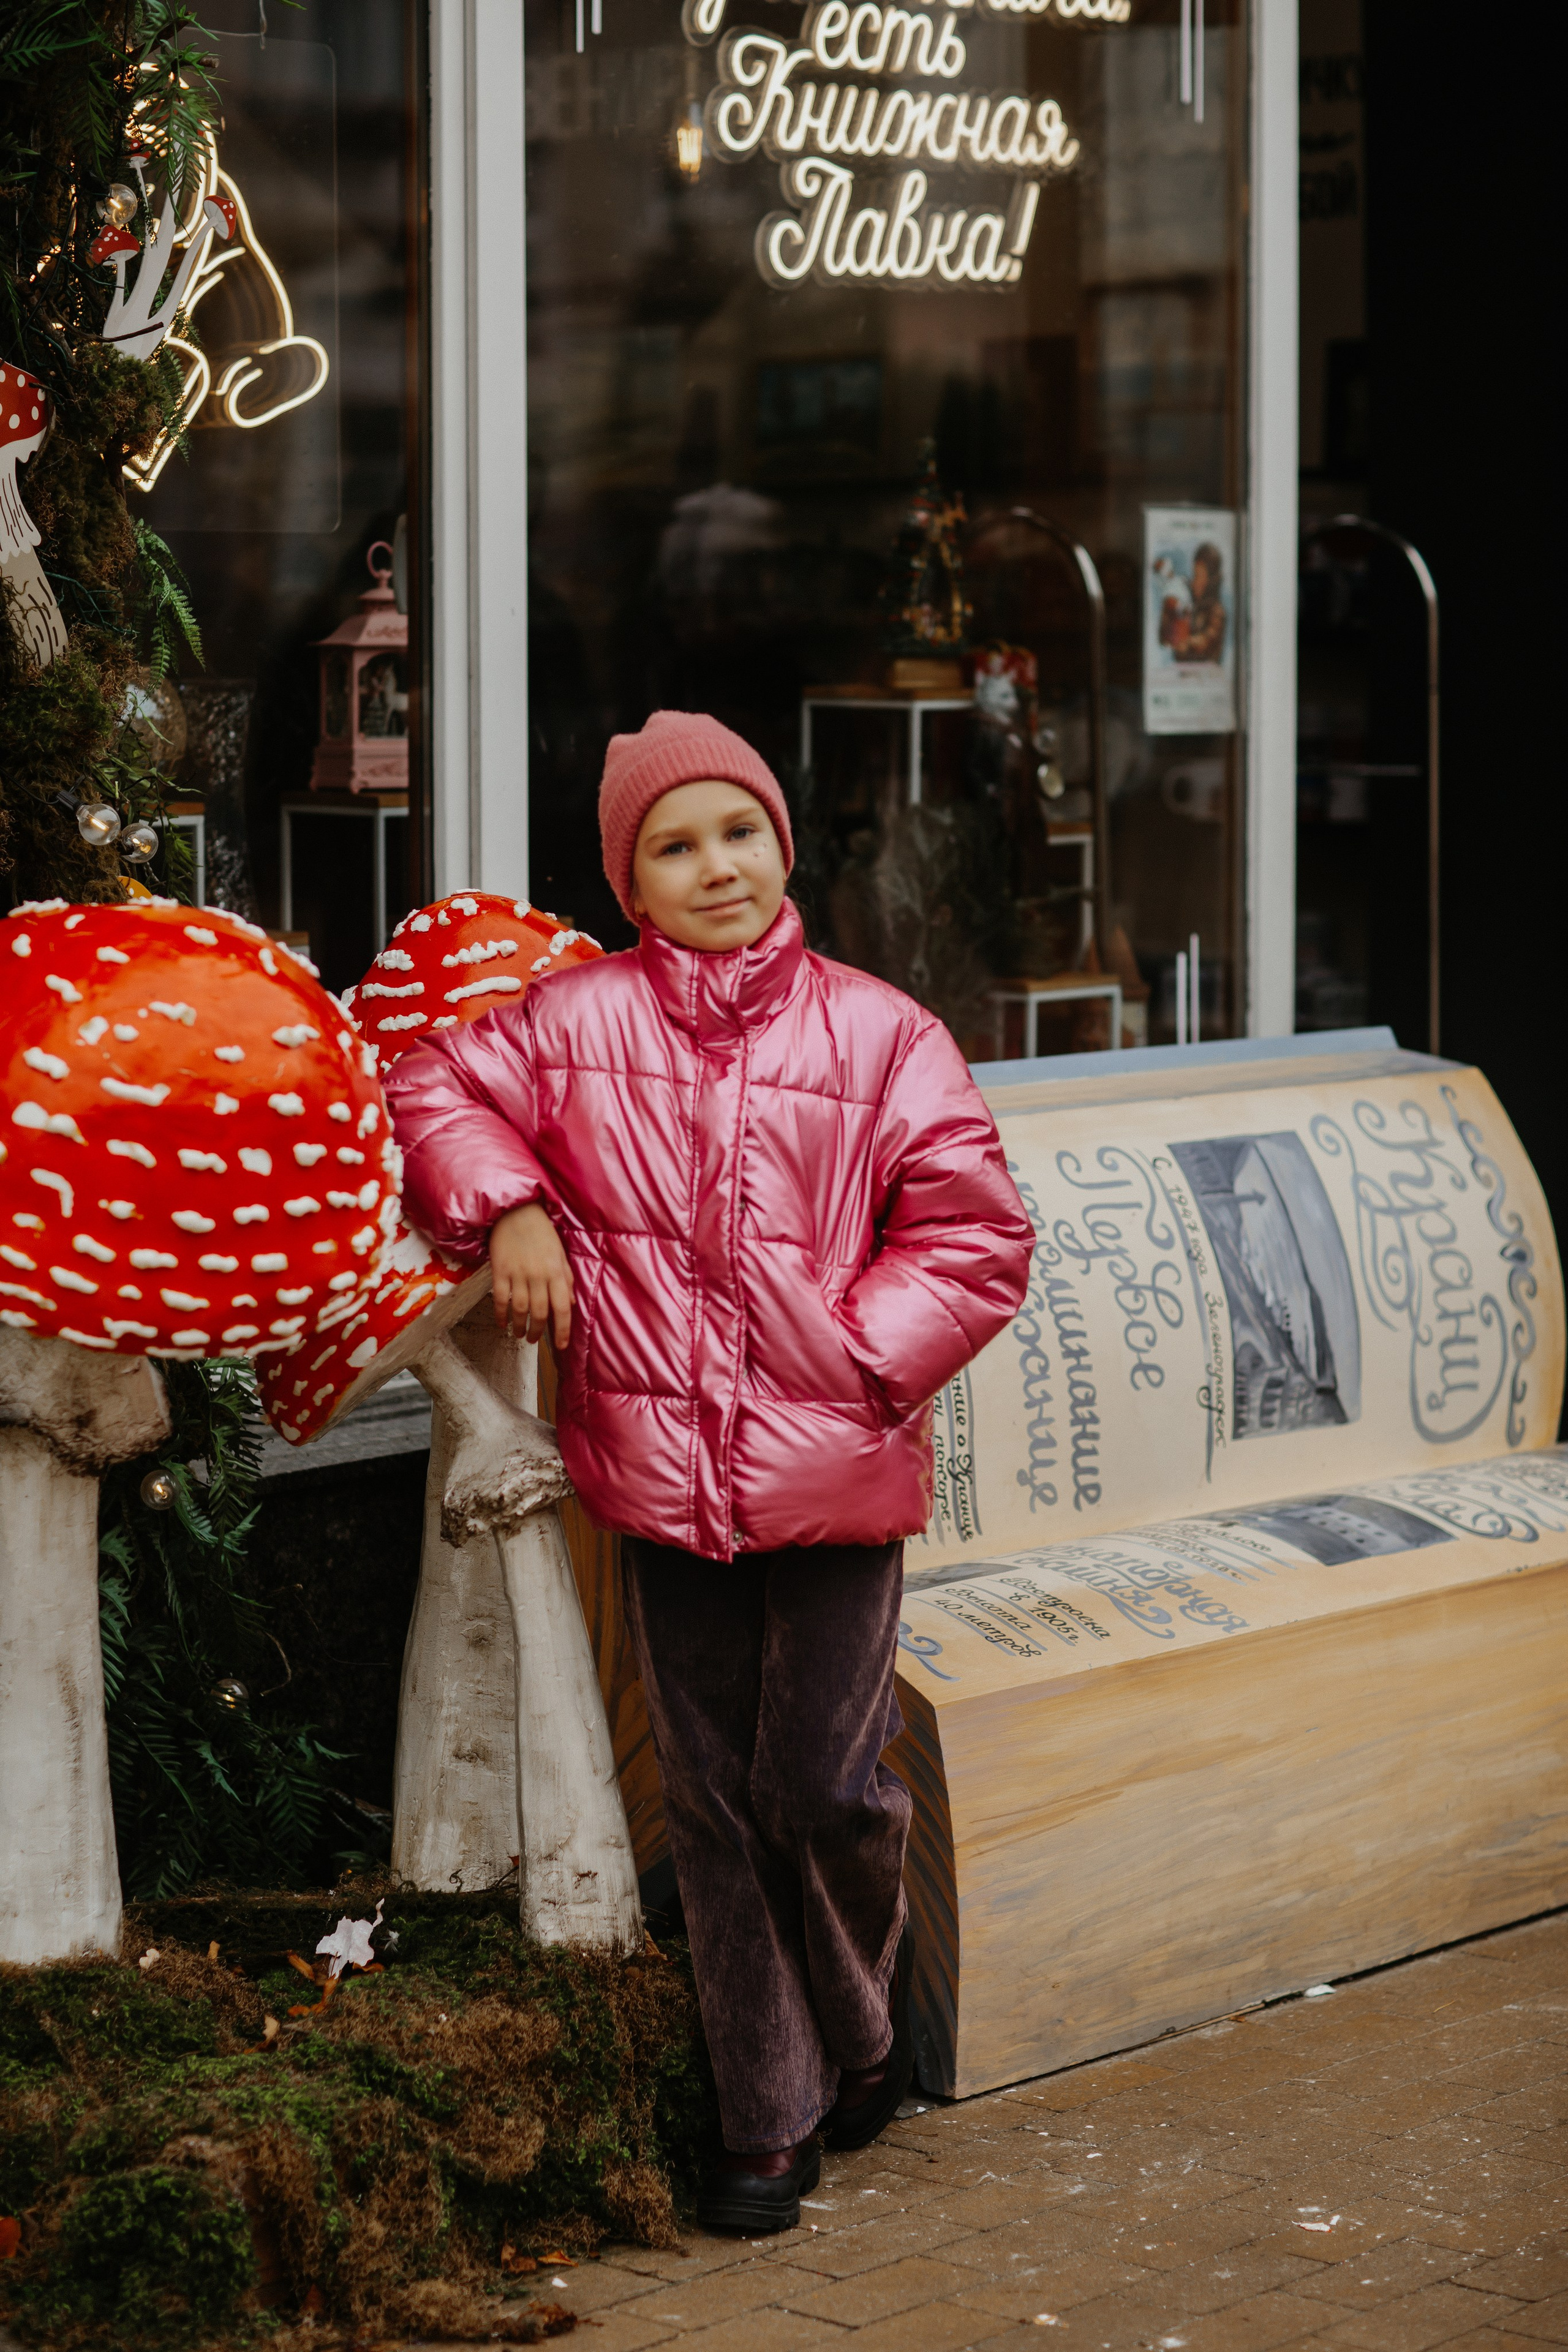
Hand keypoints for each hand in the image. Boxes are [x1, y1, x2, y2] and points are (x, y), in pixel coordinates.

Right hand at [489, 1201, 573, 1348]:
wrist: (515, 1211)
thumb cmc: (541, 1232)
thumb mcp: (560, 1253)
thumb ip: (566, 1279)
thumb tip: (571, 1304)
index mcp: (556, 1272)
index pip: (563, 1308)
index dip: (563, 1330)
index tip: (561, 1346)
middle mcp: (538, 1276)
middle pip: (540, 1313)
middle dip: (538, 1332)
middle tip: (534, 1340)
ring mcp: (517, 1274)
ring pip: (519, 1309)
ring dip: (519, 1326)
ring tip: (519, 1334)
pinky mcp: (499, 1271)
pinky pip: (500, 1299)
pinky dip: (501, 1315)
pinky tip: (502, 1324)